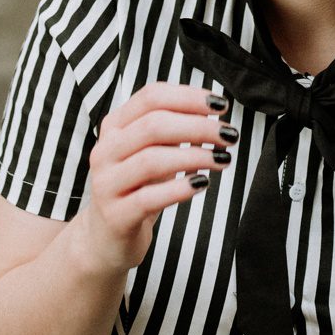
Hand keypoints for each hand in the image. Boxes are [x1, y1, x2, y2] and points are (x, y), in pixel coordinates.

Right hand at [69, 82, 234, 274]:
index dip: (189, 97)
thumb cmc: (136, 188)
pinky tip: (201, 183)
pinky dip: (179, 188)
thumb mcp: (151, 151)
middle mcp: (106, 151)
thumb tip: (213, 113)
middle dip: (198, 126)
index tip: (221, 105)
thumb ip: (174, 129)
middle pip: (153, 125)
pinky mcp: (116, 216)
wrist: (105, 238)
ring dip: (195, 156)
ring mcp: (107, 184)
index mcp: (115, 126)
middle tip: (228, 134)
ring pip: (151, 160)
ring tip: (223, 159)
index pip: (151, 97)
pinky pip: (149, 198)